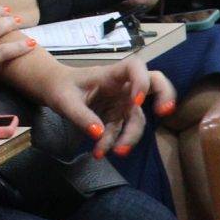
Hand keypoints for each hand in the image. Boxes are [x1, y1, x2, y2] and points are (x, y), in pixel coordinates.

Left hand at [37, 58, 176, 158]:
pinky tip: (98, 152)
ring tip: (116, 152)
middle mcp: (122, 87)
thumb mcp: (64, 101)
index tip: (136, 100)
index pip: (135, 67)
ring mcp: (122, 103)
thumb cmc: (61, 87)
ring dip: (130, 136)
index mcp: (111, 74)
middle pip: (154, 84)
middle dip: (165, 96)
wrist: (54, 90)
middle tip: (164, 112)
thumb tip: (98, 134)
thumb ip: (80, 116)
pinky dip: (113, 143)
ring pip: (138, 117)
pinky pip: (122, 131)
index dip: (142, 80)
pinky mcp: (117, 117)